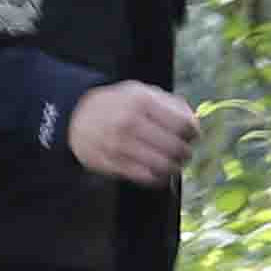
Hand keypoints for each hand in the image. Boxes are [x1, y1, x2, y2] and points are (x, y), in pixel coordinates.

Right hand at [66, 82, 203, 185]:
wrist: (75, 116)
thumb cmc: (116, 105)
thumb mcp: (140, 92)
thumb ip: (170, 104)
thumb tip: (194, 122)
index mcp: (141, 101)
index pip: (183, 124)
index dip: (193, 132)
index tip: (192, 136)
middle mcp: (130, 122)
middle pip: (176, 147)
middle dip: (186, 152)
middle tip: (184, 152)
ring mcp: (119, 144)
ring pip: (163, 165)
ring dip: (174, 167)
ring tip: (173, 163)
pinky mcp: (111, 163)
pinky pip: (146, 177)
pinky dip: (158, 177)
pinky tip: (158, 171)